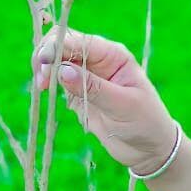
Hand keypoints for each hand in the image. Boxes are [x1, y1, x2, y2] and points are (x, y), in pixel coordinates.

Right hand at [31, 25, 178, 175]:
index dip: (56, 47)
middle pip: (61, 46)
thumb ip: (93, 87)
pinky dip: (46, 84)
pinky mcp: (78, 93)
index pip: (78, 41)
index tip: (44, 63)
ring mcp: (86, 76)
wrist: (149, 149)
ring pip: (55, 62)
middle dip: (46, 58)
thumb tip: (61, 70)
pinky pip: (56, 81)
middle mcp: (97, 60)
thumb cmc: (145, 123)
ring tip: (41, 88)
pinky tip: (44, 93)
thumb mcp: (123, 105)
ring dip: (43, 71)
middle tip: (41, 81)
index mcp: (113, 55)